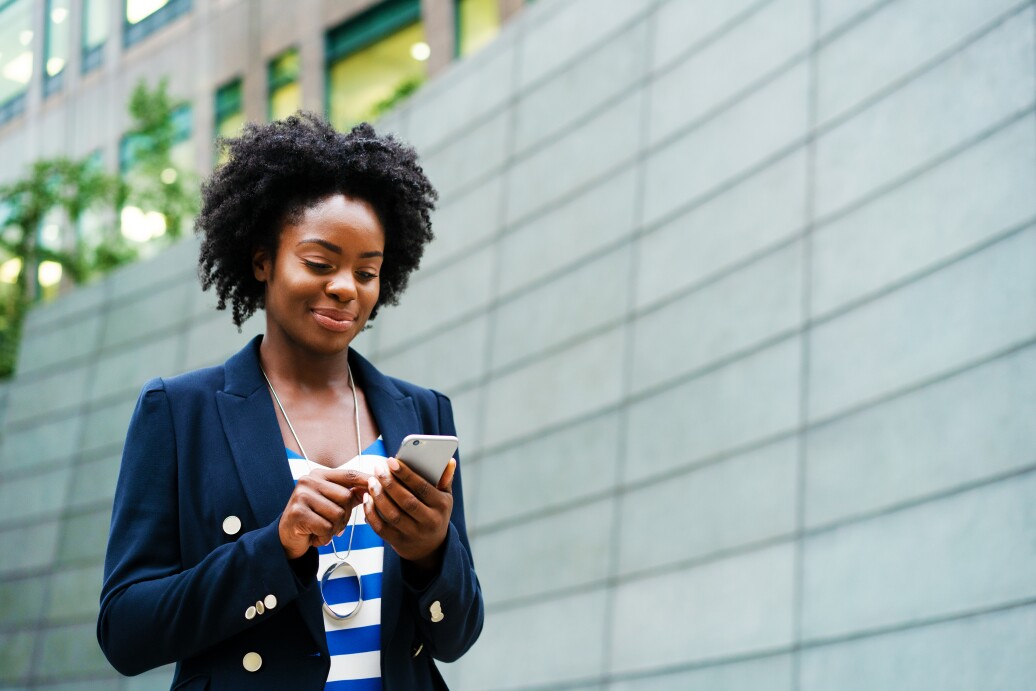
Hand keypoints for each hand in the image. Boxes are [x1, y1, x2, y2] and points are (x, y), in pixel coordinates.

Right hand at [279, 466, 370, 559]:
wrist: (287, 537)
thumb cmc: (313, 518)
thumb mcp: (332, 503)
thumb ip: (350, 494)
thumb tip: (372, 487)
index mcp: (319, 475)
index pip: (349, 475)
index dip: (365, 479)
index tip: (379, 481)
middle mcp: (309, 481)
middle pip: (346, 497)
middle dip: (344, 516)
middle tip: (331, 524)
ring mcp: (302, 495)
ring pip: (338, 514)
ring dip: (334, 528)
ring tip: (321, 529)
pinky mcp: (297, 513)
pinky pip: (326, 527)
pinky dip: (324, 537)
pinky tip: (314, 535)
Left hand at [363, 457, 455, 571]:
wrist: (430, 547)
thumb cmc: (436, 514)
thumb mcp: (445, 497)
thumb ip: (445, 479)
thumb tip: (449, 460)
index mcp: (441, 506)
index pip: (422, 488)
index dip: (406, 474)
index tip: (392, 461)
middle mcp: (429, 521)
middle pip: (406, 501)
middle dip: (389, 483)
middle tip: (378, 469)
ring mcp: (413, 534)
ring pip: (392, 515)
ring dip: (379, 497)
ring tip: (371, 482)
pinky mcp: (399, 542)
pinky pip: (381, 528)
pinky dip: (371, 513)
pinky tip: (367, 499)